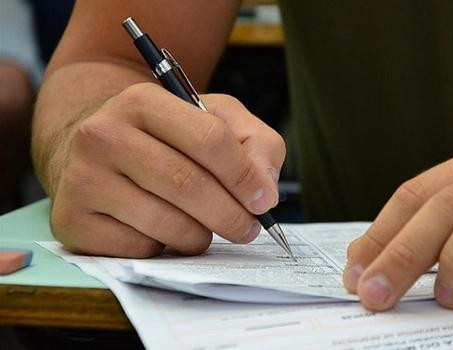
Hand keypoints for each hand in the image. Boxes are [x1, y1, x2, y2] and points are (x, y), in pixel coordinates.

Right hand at [50, 83, 284, 256]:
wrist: (96, 153)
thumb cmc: (165, 139)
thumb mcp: (214, 120)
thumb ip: (255, 143)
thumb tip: (264, 191)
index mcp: (142, 101)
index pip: (209, 139)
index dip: (245, 176)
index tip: (263, 200)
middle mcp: (103, 135)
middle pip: (188, 184)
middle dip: (231, 215)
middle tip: (248, 229)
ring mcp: (82, 179)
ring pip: (166, 223)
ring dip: (200, 236)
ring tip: (204, 228)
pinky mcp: (72, 221)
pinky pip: (140, 249)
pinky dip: (164, 249)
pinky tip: (161, 232)